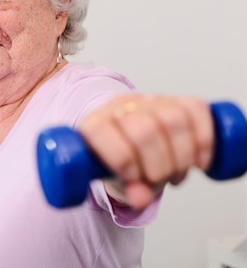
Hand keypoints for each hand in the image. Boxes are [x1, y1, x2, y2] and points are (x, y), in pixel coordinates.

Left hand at [77, 94, 213, 208]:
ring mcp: (150, 100)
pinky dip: (203, 141)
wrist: (135, 143)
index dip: (122, 159)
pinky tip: (200, 162)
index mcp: (95, 123)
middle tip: (159, 179)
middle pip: (144, 128)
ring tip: (176, 173)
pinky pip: (196, 110)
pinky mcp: (178, 100)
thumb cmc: (122, 164)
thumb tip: (141, 198)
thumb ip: (128, 192)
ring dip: (182, 155)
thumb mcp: (119, 182)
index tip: (135, 178)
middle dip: (157, 163)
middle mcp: (121, 105)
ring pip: (173, 119)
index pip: (101, 130)